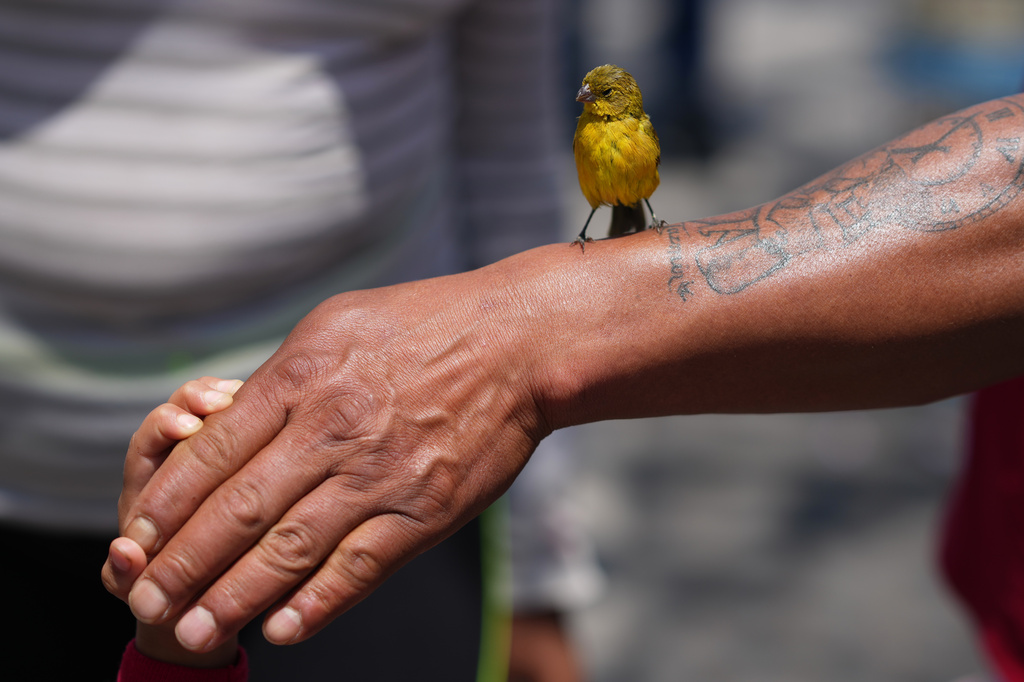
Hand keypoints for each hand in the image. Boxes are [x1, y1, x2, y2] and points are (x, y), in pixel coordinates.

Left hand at [111, 270, 551, 651]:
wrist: (518, 341)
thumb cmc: (427, 322)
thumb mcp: (339, 323)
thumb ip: (284, 375)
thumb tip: (229, 415)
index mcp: (303, 378)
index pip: (213, 452)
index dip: (167, 504)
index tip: (135, 541)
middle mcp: (333, 429)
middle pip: (239, 510)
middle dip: (184, 565)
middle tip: (145, 603)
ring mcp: (381, 474)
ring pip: (290, 549)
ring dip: (235, 598)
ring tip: (194, 634)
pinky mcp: (427, 510)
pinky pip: (361, 567)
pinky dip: (317, 604)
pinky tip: (281, 631)